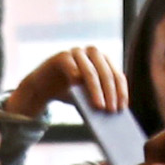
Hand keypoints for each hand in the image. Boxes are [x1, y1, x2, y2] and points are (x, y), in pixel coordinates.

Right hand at [4, 44, 127, 119]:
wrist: (43, 86)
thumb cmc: (69, 92)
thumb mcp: (86, 96)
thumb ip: (98, 98)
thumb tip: (111, 112)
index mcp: (105, 61)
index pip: (117, 76)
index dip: (121, 92)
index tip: (121, 108)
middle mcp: (93, 53)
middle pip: (106, 73)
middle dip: (110, 93)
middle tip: (111, 110)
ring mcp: (77, 53)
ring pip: (90, 71)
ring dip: (96, 90)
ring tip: (99, 107)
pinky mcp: (62, 56)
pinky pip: (71, 67)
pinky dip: (76, 77)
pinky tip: (79, 89)